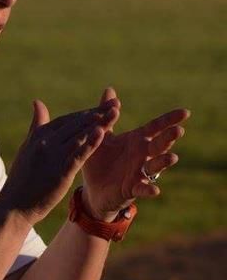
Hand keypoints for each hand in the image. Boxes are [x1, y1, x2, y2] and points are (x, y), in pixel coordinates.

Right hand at [0, 95, 119, 222]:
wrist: (14, 206)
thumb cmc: (21, 179)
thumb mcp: (27, 147)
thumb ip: (36, 125)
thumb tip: (38, 102)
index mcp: (39, 135)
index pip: (67, 119)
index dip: (86, 112)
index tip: (103, 106)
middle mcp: (46, 142)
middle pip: (76, 124)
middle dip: (97, 113)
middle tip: (116, 103)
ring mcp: (53, 156)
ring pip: (80, 136)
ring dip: (99, 123)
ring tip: (115, 113)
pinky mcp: (61, 172)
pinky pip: (78, 155)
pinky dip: (90, 143)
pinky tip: (102, 133)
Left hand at [82, 87, 189, 218]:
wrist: (93, 188)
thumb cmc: (100, 160)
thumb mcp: (101, 136)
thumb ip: (106, 115)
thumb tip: (109, 90)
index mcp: (137, 140)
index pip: (156, 127)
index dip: (170, 120)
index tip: (186, 112)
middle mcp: (143, 155)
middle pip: (159, 144)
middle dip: (169, 138)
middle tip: (179, 131)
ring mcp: (140, 172)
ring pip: (155, 166)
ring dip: (163, 162)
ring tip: (172, 157)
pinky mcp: (132, 188)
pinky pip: (142, 189)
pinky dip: (149, 190)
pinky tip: (155, 190)